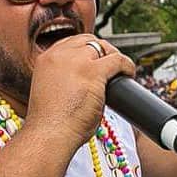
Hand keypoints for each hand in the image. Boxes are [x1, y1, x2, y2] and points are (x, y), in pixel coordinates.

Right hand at [25, 33, 135, 152]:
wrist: (49, 134)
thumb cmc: (51, 124)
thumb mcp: (51, 92)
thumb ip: (64, 81)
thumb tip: (86, 83)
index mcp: (46, 59)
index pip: (72, 43)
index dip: (88, 50)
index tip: (97, 61)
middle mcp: (60, 55)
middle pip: (89, 41)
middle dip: (102, 51)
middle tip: (112, 67)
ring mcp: (77, 62)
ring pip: (103, 47)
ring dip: (114, 57)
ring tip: (121, 71)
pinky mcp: (93, 72)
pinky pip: (117, 60)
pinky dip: (127, 66)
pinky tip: (129, 74)